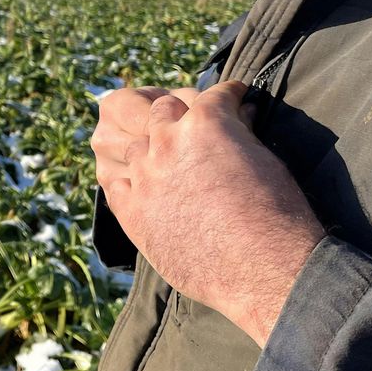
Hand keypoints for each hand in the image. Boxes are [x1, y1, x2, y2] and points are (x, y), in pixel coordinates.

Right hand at [92, 81, 323, 345]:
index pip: (110, 158)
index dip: (129, 148)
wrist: (261, 273)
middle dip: (147, 115)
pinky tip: (241, 97)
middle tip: (173, 117)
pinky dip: (232, 93)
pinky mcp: (208, 124)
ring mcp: (170, 140)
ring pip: (167, 101)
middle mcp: (143, 166)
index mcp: (129, 201)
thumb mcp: (162, 256)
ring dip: (188, 103)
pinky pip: (217, 93)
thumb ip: (147, 223)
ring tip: (209, 108)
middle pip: (130, 120)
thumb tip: (156, 214)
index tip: (145, 147)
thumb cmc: (222, 278)